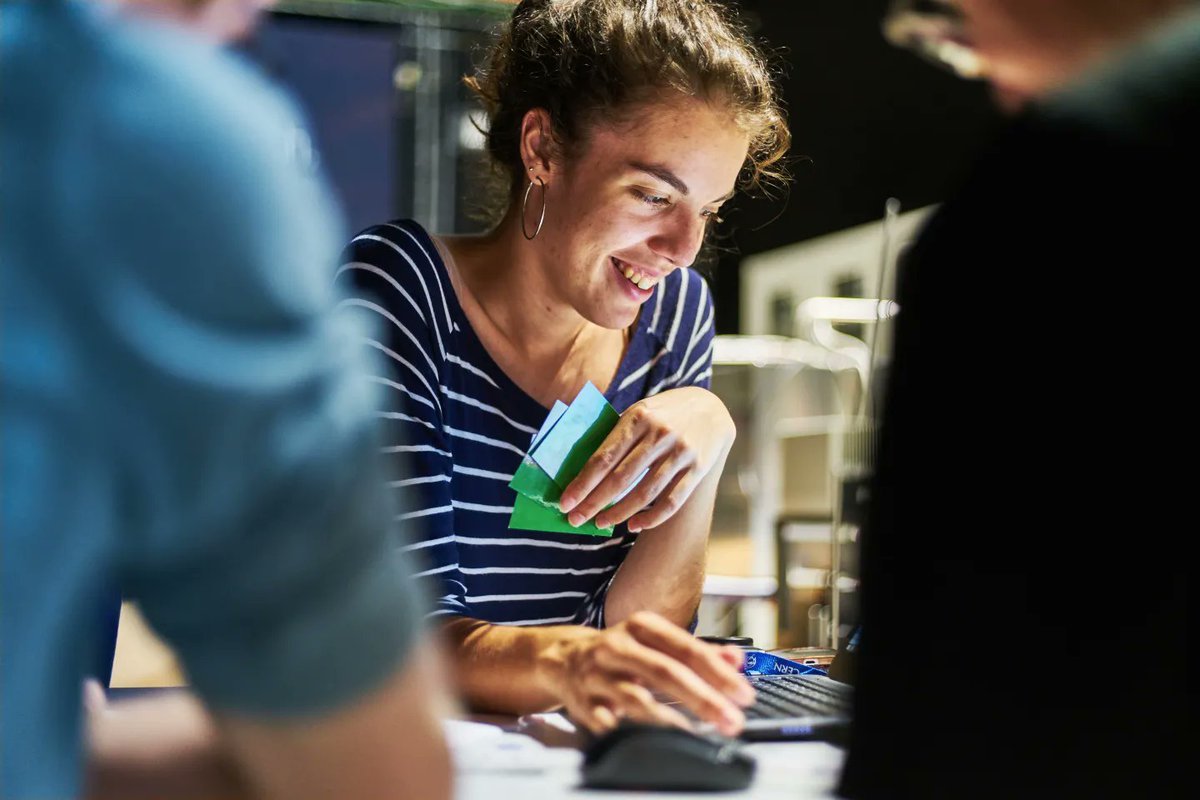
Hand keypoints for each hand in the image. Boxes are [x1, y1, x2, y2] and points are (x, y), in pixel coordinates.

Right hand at [536, 611, 753, 734]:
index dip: (718, 673)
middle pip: (665, 672)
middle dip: (703, 699)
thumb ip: (698, 651)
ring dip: (670, 720)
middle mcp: (618, 647)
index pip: (686, 648)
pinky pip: (608, 722)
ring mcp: (598, 675)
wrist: (563, 657)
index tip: (743, 694)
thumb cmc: (622, 651)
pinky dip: (631, 733)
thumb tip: (737, 661)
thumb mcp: (657, 641)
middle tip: (732, 720)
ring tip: (697, 735)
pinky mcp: (583, 703)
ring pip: (636, 698)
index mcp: (642, 627)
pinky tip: (652, 744)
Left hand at [559, 387, 734, 531]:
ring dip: (619, 513)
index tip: (565, 503)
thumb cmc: (663, 413)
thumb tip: (581, 469)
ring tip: (600, 523)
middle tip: (575, 520)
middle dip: (594, 503)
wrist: (712, 407)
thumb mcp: (639, 413)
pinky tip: (633, 525)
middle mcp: (660, 434)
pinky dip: (651, 518)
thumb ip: (616, 435)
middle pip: (620, 478)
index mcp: (638, 417)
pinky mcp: (697, 469)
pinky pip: (671, 501)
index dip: (582, 483)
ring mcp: (680, 452)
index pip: (604, 457)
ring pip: (644, 493)